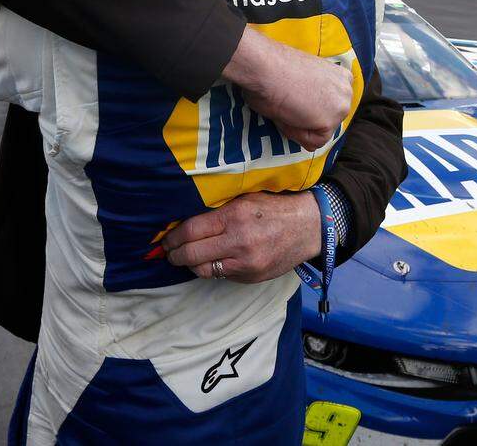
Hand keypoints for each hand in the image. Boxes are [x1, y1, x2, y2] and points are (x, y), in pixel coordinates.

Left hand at [164, 191, 321, 282]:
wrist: (309, 227)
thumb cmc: (275, 208)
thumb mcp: (246, 199)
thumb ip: (219, 210)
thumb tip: (187, 221)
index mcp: (235, 217)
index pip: (191, 231)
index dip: (173, 237)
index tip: (166, 239)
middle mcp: (238, 241)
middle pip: (192, 254)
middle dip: (175, 255)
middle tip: (169, 253)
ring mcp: (246, 263)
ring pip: (204, 270)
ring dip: (191, 265)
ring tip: (186, 259)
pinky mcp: (252, 276)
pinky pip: (222, 276)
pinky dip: (213, 269)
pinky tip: (211, 261)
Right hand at [225, 28, 351, 150]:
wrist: (265, 67)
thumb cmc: (275, 68)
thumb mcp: (303, 78)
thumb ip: (315, 94)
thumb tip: (309, 114)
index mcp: (341, 77)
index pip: (329, 106)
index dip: (307, 107)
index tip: (294, 97)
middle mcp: (347, 90)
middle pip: (327, 120)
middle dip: (306, 119)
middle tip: (288, 104)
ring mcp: (341, 106)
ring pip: (320, 132)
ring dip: (300, 126)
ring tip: (288, 107)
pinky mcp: (331, 121)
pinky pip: (313, 142)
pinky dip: (296, 133)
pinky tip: (288, 114)